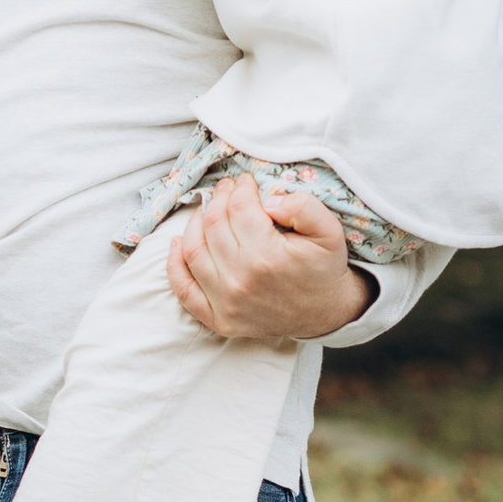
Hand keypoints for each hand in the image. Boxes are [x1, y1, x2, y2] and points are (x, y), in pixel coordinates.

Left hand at [164, 175, 375, 346]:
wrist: (324, 313)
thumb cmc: (323, 267)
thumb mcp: (328, 230)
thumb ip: (303, 206)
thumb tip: (267, 200)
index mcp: (267, 257)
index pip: (239, 208)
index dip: (241, 188)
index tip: (246, 182)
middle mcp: (241, 280)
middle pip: (213, 224)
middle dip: (219, 198)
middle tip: (228, 189)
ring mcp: (225, 303)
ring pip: (193, 250)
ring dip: (196, 222)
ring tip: (209, 209)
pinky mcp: (218, 319)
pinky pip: (183, 289)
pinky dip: (174, 264)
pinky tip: (176, 242)